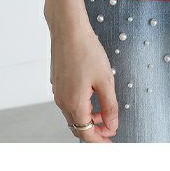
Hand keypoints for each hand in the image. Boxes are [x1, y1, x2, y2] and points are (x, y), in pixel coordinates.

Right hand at [49, 23, 118, 142]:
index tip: (111, 141)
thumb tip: (112, 126)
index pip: (86, 133)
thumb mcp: (105, 79)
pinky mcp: (58, 82)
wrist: (68, 29)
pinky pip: (69, 102)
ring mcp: (58, 92)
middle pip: (77, 127)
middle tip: (109, 130)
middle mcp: (62, 101)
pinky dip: (81, 106)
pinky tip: (92, 96)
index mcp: (74, 103)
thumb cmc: (86, 50)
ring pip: (73, 114)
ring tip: (104, 112)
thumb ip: (109, 106)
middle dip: (94, 132)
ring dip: (88, 118)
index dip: (99, 140)